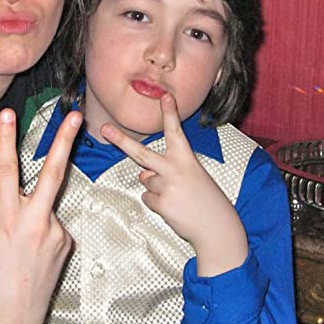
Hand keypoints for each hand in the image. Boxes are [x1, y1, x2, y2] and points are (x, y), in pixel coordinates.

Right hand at [0, 107, 78, 323]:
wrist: (13, 319)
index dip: (5, 140)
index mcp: (6, 219)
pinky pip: (49, 226)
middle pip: (53, 173)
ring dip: (31, 217)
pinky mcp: (66, 243)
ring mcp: (55, 232)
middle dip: (65, 141)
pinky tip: (31, 258)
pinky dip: (39, 234)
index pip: (5, 171)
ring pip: (42, 207)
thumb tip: (3, 193)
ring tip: (19, 253)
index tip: (8, 115)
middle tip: (76, 115)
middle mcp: (34, 222)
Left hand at [101, 94, 247, 276]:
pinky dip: (157, 204)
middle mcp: (175, 169)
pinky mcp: (161, 204)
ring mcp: (167, 186)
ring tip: (178, 197)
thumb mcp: (190, 177)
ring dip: (157, 189)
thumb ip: (165, 171)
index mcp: (186, 158)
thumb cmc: (205, 199)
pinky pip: (147, 199)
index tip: (165, 96)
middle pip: (141, 153)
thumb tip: (143, 175)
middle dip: (121, 140)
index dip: (170, 113)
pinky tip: (174, 208)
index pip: (176, 132)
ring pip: (146, 181)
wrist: (217, 227)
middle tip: (106, 129)